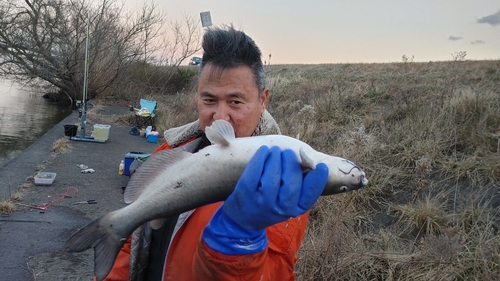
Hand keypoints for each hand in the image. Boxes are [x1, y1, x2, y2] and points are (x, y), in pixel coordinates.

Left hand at [202, 146, 328, 254]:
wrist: (244, 219)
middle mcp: (280, 208)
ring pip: (273, 174)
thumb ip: (299, 183)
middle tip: (288, 153)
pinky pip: (255, 170)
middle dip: (291, 162)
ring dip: (276, 156)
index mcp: (295, 209)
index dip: (318, 180)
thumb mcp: (289, 201)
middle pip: (291, 181)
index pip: (310, 195)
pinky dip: (261, 157)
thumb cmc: (272, 203)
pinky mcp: (246, 192)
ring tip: (276, 151)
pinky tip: (264, 151)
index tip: (321, 166)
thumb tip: (307, 160)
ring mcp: (262, 201)